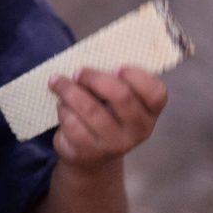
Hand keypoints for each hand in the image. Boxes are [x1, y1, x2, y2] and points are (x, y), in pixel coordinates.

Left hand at [49, 67, 167, 168]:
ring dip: (69, 91)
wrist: (90, 155)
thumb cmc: (105, 114)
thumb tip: (90, 58)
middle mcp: (139, 129)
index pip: (155, 92)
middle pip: (121, 97)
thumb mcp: (115, 99)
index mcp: (150, 110)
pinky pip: (73, 124)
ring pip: (91, 110)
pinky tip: (62, 105)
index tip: (116, 66)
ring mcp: (115, 143)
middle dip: (95, 79)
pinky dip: (63, 110)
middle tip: (78, 72)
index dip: (137, 76)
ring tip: (57, 81)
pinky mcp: (91, 151)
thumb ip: (113, 81)